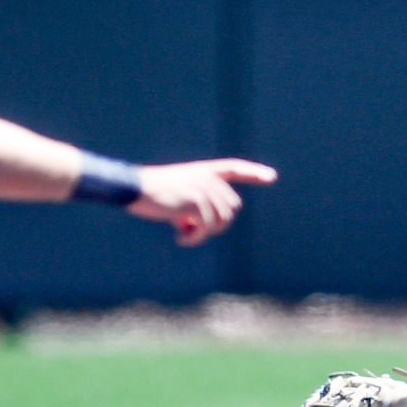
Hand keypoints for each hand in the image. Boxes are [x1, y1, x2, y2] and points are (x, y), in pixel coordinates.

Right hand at [128, 159, 277, 245]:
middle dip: (214, 226)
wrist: (135, 188)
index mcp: (204, 171)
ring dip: (203, 234)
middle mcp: (207, 177)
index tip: (271, 177)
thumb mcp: (180, 196)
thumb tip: (211, 225)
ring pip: (221, 221)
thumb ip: (200, 205)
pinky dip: (194, 238)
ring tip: (183, 233)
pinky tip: (179, 237)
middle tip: (188, 229)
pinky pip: (206, 228)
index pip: (234, 168)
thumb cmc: (153, 194)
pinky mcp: (196, 201)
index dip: (254, 173)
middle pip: (231, 209)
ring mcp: (203, 188)